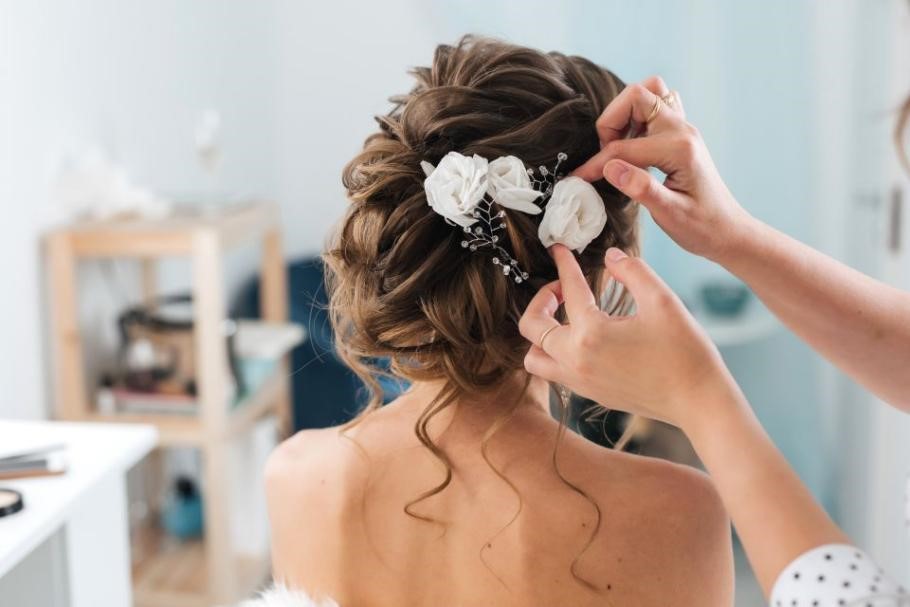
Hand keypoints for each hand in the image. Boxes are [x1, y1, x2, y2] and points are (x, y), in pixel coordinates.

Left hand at [519, 244, 737, 429]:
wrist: (698, 401)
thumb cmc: (685, 351)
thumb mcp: (662, 301)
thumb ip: (633, 271)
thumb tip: (611, 257)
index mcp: (591, 333)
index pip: (568, 289)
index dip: (564, 263)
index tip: (559, 248)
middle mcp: (576, 360)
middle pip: (531, 327)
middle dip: (540, 300)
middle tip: (562, 289)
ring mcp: (580, 382)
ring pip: (534, 358)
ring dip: (540, 334)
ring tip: (564, 317)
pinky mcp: (590, 394)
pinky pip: (555, 372)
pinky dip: (555, 352)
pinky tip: (580, 339)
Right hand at [573, 76, 755, 262]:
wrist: (727, 231)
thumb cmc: (701, 227)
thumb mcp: (670, 215)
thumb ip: (640, 188)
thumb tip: (609, 167)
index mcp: (678, 150)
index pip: (623, 147)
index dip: (596, 163)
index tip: (580, 179)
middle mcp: (682, 130)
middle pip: (636, 96)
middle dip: (611, 122)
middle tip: (606, 154)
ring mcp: (683, 128)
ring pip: (648, 93)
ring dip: (625, 113)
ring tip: (618, 146)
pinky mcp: (681, 133)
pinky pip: (658, 105)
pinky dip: (638, 116)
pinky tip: (632, 144)